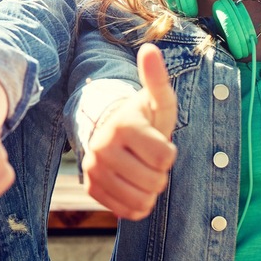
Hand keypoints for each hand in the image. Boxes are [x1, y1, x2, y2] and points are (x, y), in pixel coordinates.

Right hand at [82, 43, 177, 220]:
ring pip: (141, 200)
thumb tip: (150, 48)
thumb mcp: (157, 100)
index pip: (166, 158)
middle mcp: (102, 147)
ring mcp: (93, 169)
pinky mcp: (90, 187)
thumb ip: (157, 78)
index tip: (158, 142)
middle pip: (155, 181)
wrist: (111, 134)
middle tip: (149, 159)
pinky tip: (133, 186)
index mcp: (123, 125)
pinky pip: (126, 211)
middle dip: (160, 173)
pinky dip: (137, 204)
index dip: (169, 153)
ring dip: (150, 191)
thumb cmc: (143, 119)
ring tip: (142, 173)